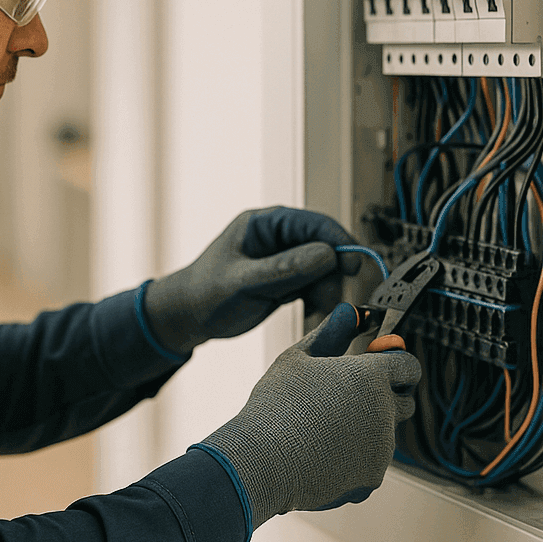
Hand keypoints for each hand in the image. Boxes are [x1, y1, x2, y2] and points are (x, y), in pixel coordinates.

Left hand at [143, 207, 361, 356]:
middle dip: (330, 277)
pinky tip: (310, 316)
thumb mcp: (244, 282)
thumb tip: (327, 255)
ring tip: (314, 316)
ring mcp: (284, 259)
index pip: (313, 224)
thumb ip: (284, 269)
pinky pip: (315, 286)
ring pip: (323, 271)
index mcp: (264, 224)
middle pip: (324, 248)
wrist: (190, 317)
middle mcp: (277, 237)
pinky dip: (317, 302)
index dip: (338, 242)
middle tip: (328, 303)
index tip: (353, 266)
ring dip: (325, 293)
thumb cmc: (206, 294)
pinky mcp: (287, 279)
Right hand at [200, 303, 419, 524]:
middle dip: (386, 399)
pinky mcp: (373, 477)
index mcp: (370, 376)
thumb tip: (350, 310)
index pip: (408, 365)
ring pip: (385, 435)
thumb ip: (331, 332)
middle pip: (405, 401)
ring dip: (365, 430)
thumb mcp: (298, 358)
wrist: (263, 462)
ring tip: (322, 431)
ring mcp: (382, 448)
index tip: (375, 366)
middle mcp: (385, 411)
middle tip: (347, 400)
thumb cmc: (276, 406)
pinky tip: (322, 456)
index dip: (394, 364)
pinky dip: (354, 460)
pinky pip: (371, 463)